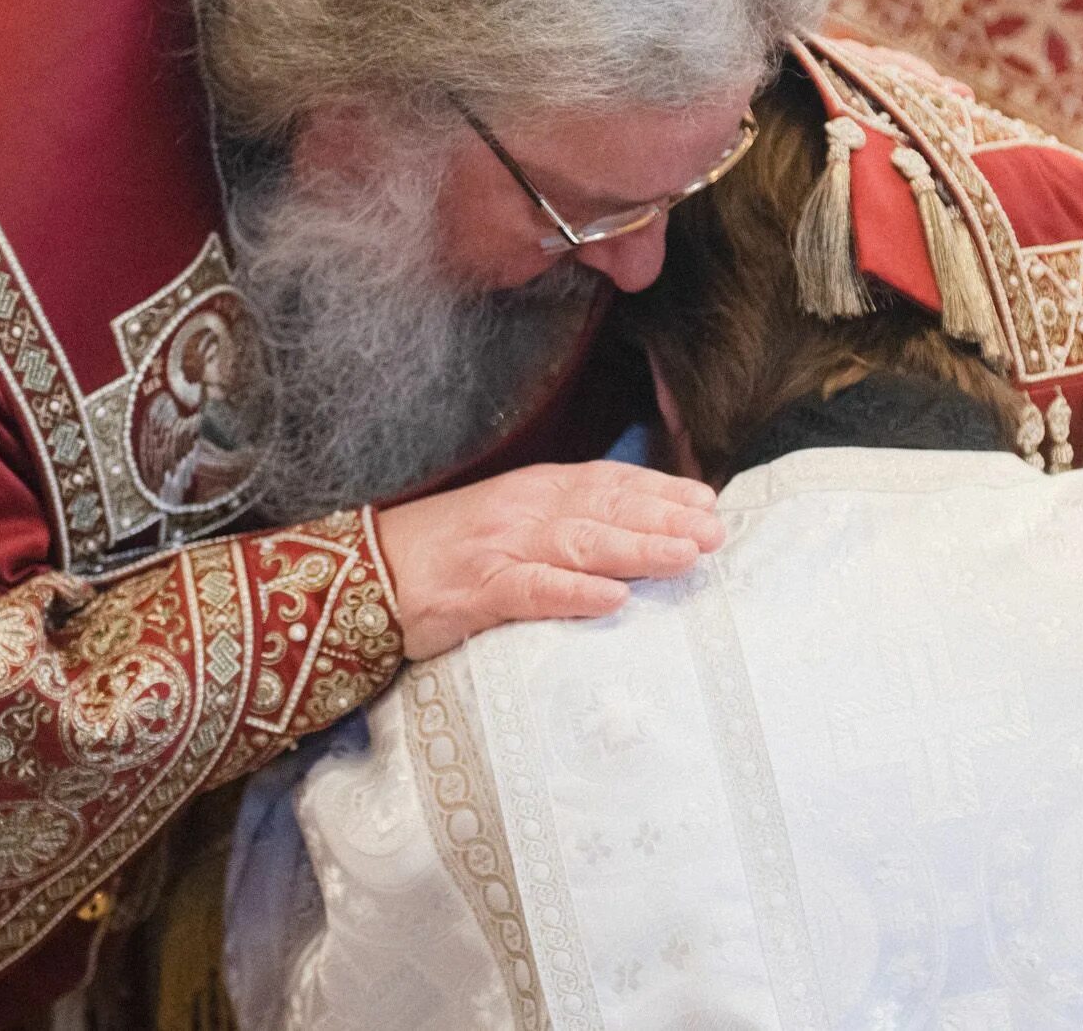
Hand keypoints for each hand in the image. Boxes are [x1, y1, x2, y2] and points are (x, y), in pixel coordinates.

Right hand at [374, 462, 723, 659]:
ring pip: (580, 543)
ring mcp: (500, 548)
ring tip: (685, 556)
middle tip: (716, 532)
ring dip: (637, 548)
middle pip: (606, 509)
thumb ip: (564, 521)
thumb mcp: (510, 522)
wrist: (366, 573)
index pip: (609, 482)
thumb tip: (630, 533)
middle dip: (665, 519)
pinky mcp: (476, 591)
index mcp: (534, 489)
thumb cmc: (444, 554)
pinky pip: (532, 591)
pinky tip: (613, 599)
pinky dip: (574, 593)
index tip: (708, 502)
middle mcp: (524, 510)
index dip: (660, 491)